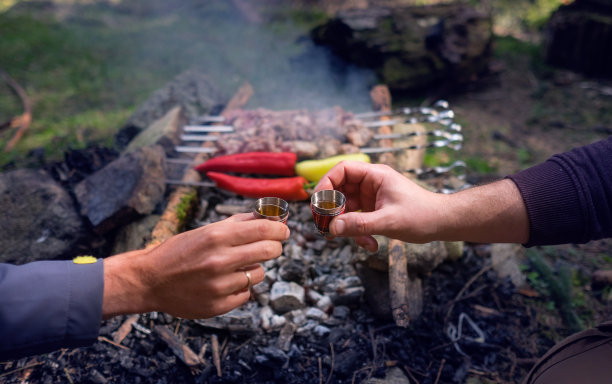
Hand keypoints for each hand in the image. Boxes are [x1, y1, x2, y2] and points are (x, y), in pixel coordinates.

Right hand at [103, 213, 289, 318]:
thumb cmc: (178, 252)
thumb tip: (267, 217)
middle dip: (274, 247)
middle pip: (269, 251)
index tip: (284, 230)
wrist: (149, 281)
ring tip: (237, 267)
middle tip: (272, 247)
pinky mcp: (218, 306)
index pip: (263, 229)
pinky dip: (240, 288)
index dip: (280, 229)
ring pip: (259, 274)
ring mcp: (219, 286)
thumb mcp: (205, 231)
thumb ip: (237, 224)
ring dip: (254, 269)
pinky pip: (245, 294)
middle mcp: (219, 260)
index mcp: (216, 237)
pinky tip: (224, 283)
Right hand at [315, 161, 527, 249]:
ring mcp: (371, 197)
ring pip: (345, 208)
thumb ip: (360, 224)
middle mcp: (370, 183)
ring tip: (355, 240)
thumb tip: (333, 228)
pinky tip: (369, 244)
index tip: (319, 202)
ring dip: (346, 226)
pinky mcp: (373, 211)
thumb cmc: (422, 215)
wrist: (442, 224)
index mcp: (375, 175)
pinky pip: (355, 220)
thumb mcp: (389, 221)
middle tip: (328, 227)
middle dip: (333, 210)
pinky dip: (357, 233)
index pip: (342, 170)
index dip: (326, 183)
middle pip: (339, 190)